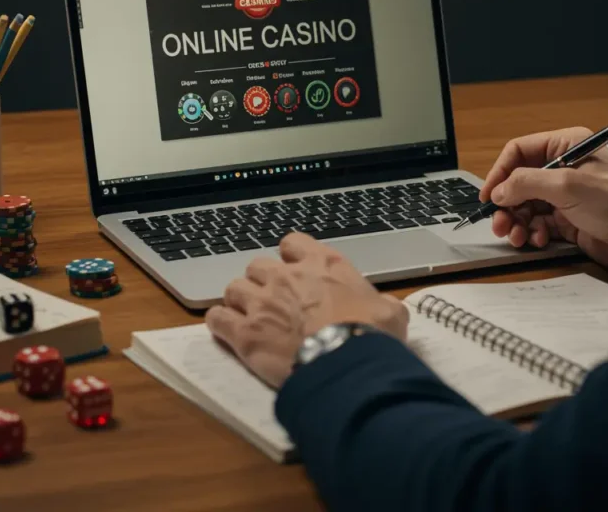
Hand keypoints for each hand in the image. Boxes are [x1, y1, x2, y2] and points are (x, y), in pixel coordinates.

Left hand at [205, 233, 408, 388]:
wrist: (347, 364)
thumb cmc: (372, 335)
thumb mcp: (390, 312)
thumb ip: (381, 304)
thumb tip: (386, 310)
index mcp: (323, 264)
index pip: (293, 243)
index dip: (290, 257)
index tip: (294, 270)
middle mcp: (287, 276)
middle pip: (257, 266)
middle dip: (262, 282)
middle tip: (272, 303)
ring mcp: (261, 303)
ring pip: (233, 289)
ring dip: (239, 302)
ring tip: (247, 318)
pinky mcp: (244, 332)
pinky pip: (217, 318)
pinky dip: (220, 324)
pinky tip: (227, 332)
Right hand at [479, 127, 607, 271]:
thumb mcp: (568, 186)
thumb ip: (527, 183)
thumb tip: (499, 191)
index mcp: (565, 146)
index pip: (519, 151)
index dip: (499, 172)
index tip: (488, 196)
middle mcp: (563, 168)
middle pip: (518, 182)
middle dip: (506, 204)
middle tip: (499, 224)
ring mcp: (566, 195)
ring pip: (525, 206)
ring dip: (516, 222)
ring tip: (516, 237)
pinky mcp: (570, 220)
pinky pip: (539, 224)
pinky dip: (532, 233)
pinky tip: (538, 240)